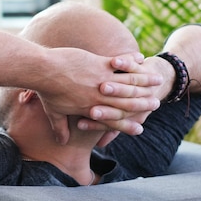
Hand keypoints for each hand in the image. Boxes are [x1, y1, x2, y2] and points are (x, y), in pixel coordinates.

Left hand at [39, 50, 161, 144]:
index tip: (141, 128)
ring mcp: (102, 79)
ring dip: (145, 80)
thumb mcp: (53, 113)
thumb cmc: (47, 91)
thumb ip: (60, 128)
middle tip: (157, 102)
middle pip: (128, 101)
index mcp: (92, 108)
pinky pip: (121, 63)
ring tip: (157, 79)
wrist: (44, 71)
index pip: (115, 120)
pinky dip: (131, 61)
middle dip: (144, 102)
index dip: (128, 125)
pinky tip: (141, 58)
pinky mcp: (100, 63)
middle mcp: (101, 96)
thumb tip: (62, 142)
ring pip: (129, 82)